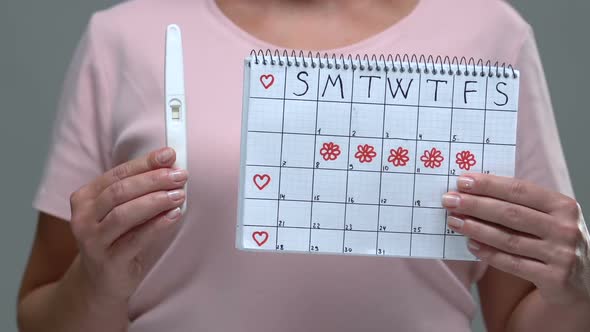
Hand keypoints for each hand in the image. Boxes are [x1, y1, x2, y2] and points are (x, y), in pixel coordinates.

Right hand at [69, 147, 187, 304]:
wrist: (102, 281)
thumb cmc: (118, 239)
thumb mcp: (124, 211)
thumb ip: (141, 191)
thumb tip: (170, 166)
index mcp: (85, 197)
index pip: (118, 173)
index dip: (145, 162)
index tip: (169, 155)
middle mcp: (82, 217)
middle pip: (120, 191)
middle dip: (153, 180)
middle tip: (180, 175)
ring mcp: (92, 240)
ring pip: (124, 214)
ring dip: (155, 201)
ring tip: (179, 195)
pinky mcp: (108, 261)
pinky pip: (135, 239)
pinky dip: (157, 225)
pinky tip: (174, 215)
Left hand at [442, 173, 589, 304]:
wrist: (583, 282)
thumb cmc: (555, 240)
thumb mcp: (548, 217)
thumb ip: (519, 204)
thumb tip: (473, 191)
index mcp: (564, 205)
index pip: (520, 190)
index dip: (489, 185)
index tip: (462, 181)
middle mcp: (565, 228)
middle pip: (511, 213)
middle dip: (475, 205)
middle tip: (449, 200)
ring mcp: (561, 254)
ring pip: (508, 239)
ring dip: (476, 229)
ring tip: (454, 221)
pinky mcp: (553, 277)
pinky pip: (512, 263)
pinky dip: (488, 253)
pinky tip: (470, 244)